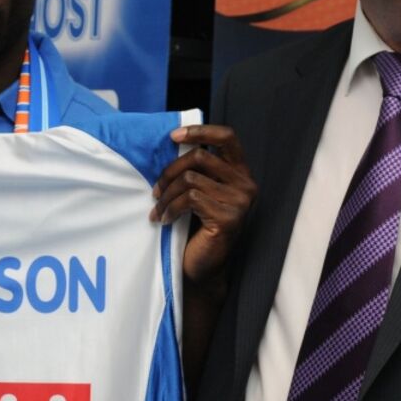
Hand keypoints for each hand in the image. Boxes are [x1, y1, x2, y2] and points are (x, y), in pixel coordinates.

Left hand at [151, 124, 255, 282]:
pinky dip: (170, 208)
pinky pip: (190, 199)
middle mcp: (246, 184)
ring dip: (166, 195)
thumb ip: (198, 170)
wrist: (204, 268)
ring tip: (158, 209)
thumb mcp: (201, 192)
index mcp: (240, 173)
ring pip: (190, 179)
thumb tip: (171, 143)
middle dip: (170, 171)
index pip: (228, 137)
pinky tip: (164, 220)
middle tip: (155, 190)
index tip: (173, 137)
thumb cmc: (198, 228)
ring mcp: (240, 202)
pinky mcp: (228, 218)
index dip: (200, 131)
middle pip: (200, 156)